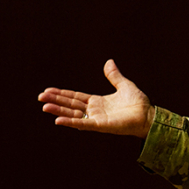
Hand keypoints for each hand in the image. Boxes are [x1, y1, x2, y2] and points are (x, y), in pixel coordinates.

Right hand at [38, 59, 154, 137]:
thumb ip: (114, 76)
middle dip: (55, 101)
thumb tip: (108, 62)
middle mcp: (94, 111)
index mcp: (98, 102)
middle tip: (40, 97)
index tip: (48, 91)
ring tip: (44, 107)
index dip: (62, 94)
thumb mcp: (124, 85)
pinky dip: (71, 122)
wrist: (148, 115)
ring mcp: (97, 119)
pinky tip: (58, 120)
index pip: (75, 97)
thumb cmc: (139, 104)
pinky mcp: (101, 125)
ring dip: (58, 111)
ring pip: (73, 114)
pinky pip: (83, 124)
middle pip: (70, 105)